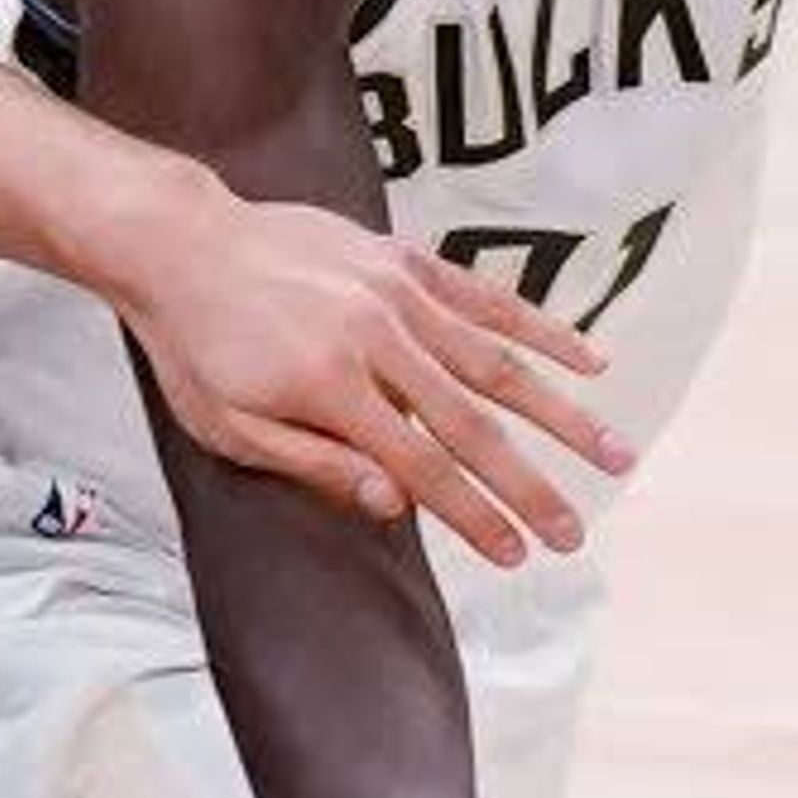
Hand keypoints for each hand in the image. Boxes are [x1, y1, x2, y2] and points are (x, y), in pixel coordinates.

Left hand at [135, 194, 634, 569]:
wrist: (180, 242)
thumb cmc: (198, 347)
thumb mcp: (230, 426)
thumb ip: (316, 464)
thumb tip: (398, 506)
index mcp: (330, 390)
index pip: (422, 468)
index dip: (475, 516)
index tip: (519, 555)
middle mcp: (377, 339)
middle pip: (473, 425)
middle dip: (532, 485)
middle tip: (575, 533)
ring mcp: (398, 293)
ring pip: (499, 362)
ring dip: (564, 414)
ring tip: (616, 454)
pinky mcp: (407, 259)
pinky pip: (489, 298)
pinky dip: (543, 330)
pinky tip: (592, 362)